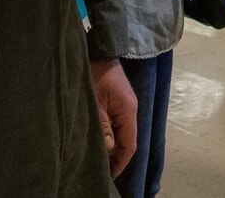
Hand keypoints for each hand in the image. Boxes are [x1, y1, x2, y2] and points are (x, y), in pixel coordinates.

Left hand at [89, 58, 137, 177]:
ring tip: (97, 158)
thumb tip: (108, 150)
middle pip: (126, 140)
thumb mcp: (94, 103)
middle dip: (114, 157)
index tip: (107, 176)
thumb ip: (102, 128)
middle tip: (99, 169)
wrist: (97, 48)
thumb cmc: (94, 74)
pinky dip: (108, 134)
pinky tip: (98, 140)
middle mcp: (130, 109)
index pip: (129, 145)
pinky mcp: (116, 100)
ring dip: (110, 145)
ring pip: (120, 132)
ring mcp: (123, 104)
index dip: (119, 162)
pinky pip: (115, 123)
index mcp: (128, 111)